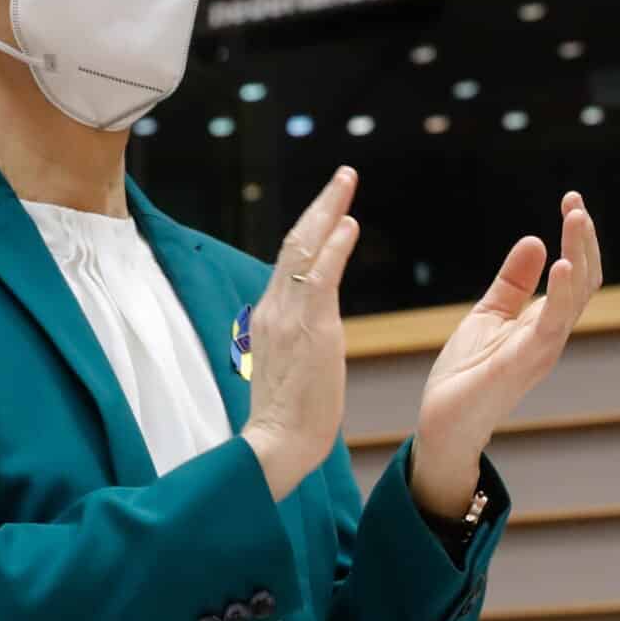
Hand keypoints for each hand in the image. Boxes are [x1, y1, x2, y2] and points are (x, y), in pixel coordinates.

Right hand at [241, 166, 361, 501]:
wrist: (276, 443)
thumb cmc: (287, 416)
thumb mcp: (288, 365)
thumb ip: (295, 338)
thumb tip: (306, 328)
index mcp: (269, 317)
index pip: (287, 262)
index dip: (309, 230)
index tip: (327, 208)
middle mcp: (273, 308)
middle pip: (293, 242)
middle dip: (320, 206)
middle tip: (343, 176)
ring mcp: (288, 315)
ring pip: (304, 249)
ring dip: (328, 211)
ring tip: (347, 182)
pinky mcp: (308, 327)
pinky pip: (321, 276)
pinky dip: (334, 246)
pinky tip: (350, 223)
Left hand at [409, 192, 602, 517]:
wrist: (443, 421)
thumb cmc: (466, 373)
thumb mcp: (489, 314)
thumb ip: (513, 282)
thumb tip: (535, 241)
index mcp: (543, 322)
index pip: (575, 275)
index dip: (577, 240)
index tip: (571, 201)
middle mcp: (551, 334)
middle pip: (583, 280)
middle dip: (583, 240)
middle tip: (575, 202)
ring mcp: (542, 349)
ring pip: (575, 296)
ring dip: (578, 255)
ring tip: (576, 219)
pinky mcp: (524, 362)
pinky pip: (551, 324)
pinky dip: (559, 293)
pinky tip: (560, 264)